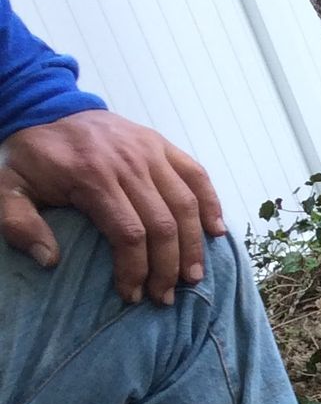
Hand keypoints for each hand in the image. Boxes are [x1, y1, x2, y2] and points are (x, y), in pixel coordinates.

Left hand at [0, 110, 224, 303]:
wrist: (47, 106)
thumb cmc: (33, 156)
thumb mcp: (7, 186)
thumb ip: (18, 223)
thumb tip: (49, 261)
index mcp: (92, 175)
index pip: (129, 234)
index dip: (135, 270)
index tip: (131, 295)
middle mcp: (127, 162)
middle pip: (162, 225)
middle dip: (167, 268)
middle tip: (165, 297)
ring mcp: (149, 151)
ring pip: (184, 205)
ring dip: (193, 247)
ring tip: (192, 278)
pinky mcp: (161, 144)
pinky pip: (197, 175)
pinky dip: (211, 204)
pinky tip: (216, 233)